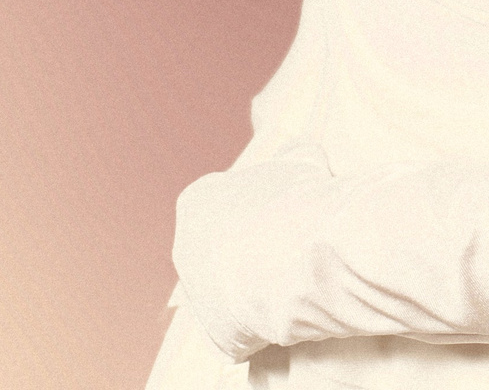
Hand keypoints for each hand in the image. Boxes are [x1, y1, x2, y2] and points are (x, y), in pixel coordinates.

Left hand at [173, 140, 338, 363]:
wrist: (302, 255)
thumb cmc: (298, 199)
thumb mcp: (299, 159)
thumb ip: (289, 158)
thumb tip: (296, 154)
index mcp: (195, 204)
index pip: (216, 202)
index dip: (251, 205)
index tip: (278, 209)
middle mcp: (185, 249)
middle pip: (218, 248)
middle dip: (248, 247)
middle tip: (287, 243)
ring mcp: (198, 295)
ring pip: (228, 290)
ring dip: (254, 285)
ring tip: (293, 275)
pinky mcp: (218, 333)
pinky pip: (243, 328)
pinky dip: (264, 321)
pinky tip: (289, 305)